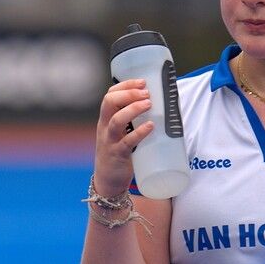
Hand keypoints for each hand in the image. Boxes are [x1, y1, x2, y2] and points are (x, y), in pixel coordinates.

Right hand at [93, 79, 153, 196]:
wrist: (107, 182)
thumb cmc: (118, 152)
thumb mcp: (120, 133)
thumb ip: (132, 120)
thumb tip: (159, 105)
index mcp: (106, 119)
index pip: (109, 95)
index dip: (124, 86)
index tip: (142, 82)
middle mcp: (105, 127)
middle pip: (109, 103)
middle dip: (128, 94)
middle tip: (146, 93)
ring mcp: (110, 141)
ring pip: (116, 120)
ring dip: (133, 109)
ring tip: (148, 104)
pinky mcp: (118, 155)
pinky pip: (126, 142)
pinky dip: (139, 133)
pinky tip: (150, 126)